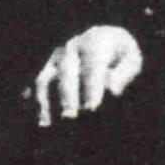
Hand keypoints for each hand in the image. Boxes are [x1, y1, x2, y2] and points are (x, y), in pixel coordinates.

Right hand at [28, 25, 143, 125]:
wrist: (105, 42)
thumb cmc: (121, 55)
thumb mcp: (132, 59)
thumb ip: (124, 74)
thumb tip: (111, 90)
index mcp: (95, 41)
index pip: (93, 64)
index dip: (92, 87)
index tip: (93, 108)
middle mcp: (71, 47)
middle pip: (66, 71)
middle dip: (67, 95)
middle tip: (70, 117)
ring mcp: (54, 58)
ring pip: (44, 78)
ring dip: (44, 102)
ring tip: (46, 123)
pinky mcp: (44, 70)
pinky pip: (32, 86)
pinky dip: (32, 102)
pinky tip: (36, 120)